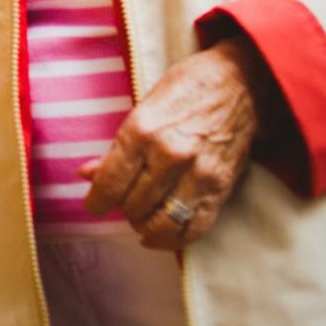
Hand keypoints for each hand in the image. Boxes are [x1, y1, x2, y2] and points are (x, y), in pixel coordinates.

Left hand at [79, 37, 270, 248]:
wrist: (239, 85)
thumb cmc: (185, 90)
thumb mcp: (142, 109)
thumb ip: (117, 147)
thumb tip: (87, 174)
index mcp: (143, 131)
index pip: (111, 182)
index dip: (97, 201)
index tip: (93, 206)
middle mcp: (170, 155)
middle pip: (134, 204)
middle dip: (122, 208)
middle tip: (122, 201)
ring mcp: (198, 175)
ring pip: (161, 222)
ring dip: (144, 226)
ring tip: (139, 217)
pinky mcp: (221, 189)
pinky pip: (194, 230)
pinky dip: (173, 240)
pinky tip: (158, 235)